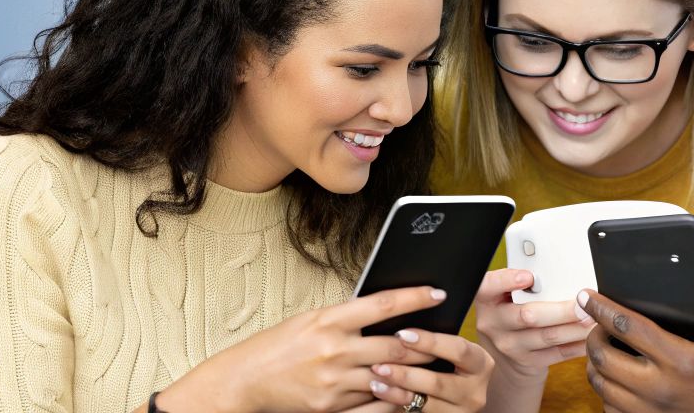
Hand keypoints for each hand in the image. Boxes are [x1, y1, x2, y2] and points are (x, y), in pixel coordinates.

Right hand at [158, 284, 454, 412]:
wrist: (246, 380)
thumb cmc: (278, 346)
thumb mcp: (310, 321)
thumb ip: (345, 319)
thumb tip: (383, 313)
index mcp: (328, 319)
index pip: (381, 305)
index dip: (414, 297)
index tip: (438, 292)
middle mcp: (334, 349)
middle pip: (394, 347)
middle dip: (425, 345)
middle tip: (447, 340)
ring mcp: (334, 381)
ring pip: (389, 379)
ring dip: (415, 376)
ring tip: (434, 370)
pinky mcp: (332, 407)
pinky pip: (373, 404)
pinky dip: (392, 398)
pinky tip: (405, 394)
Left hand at [366, 327, 494, 411]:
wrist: (456, 393)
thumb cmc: (446, 359)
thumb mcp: (451, 347)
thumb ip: (435, 336)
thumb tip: (402, 305)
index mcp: (480, 363)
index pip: (458, 350)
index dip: (431, 342)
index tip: (402, 334)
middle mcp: (475, 391)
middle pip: (439, 383)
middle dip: (407, 373)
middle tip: (379, 364)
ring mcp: (461, 411)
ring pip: (427, 403)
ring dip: (397, 391)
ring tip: (375, 379)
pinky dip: (396, 403)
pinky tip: (380, 393)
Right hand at [471, 267, 592, 378]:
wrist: (505, 351)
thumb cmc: (512, 309)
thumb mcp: (507, 293)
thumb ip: (526, 283)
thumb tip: (560, 272)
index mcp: (487, 298)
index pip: (489, 285)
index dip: (506, 280)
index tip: (528, 276)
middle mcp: (493, 323)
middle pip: (528, 315)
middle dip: (560, 310)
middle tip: (584, 303)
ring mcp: (509, 346)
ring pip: (547, 336)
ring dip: (575, 328)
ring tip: (594, 319)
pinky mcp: (528, 362)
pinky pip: (558, 354)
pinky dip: (577, 344)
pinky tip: (590, 336)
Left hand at [577, 249, 693, 412]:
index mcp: (687, 361)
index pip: (626, 327)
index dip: (599, 307)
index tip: (586, 294)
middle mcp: (667, 390)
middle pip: (604, 359)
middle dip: (592, 336)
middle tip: (594, 322)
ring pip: (605, 389)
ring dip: (596, 367)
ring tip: (602, 348)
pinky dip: (608, 396)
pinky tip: (617, 381)